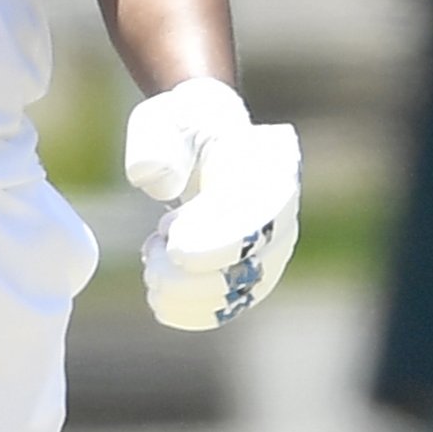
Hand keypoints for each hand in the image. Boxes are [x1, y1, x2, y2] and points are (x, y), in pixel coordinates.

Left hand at [124, 77, 300, 330]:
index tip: (172, 245)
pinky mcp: (252, 274)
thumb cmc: (181, 128)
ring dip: (192, 293)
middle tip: (151, 262)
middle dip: (198, 274)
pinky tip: (160, 303)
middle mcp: (282, 213)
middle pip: (254, 260)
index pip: (258, 214)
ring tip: (151, 270)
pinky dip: (195, 312)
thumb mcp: (165, 120)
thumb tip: (154, 179)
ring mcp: (271, 249)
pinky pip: (233, 305)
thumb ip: (157, 143)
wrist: (197, 141)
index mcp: (271, 167)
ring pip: (243, 290)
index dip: (218, 239)